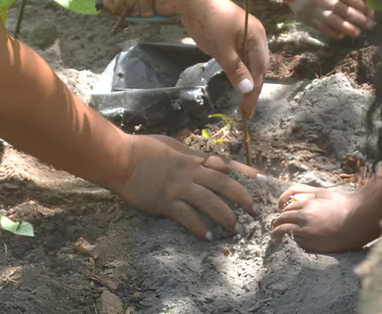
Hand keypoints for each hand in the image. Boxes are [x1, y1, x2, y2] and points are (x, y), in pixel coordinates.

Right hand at [113, 135, 257, 238]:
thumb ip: (190, 155)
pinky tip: (207, 236)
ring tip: (235, 228)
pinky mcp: (165, 202)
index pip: (224, 164)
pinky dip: (199, 227)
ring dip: (225, 216)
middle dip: (241, 198)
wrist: (121, 158)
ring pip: (209, 201)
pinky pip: (187, 216)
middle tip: (253, 211)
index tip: (260, 180)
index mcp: (192, 158)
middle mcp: (189, 172)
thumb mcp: (172, 146)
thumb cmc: (144, 149)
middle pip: (223, 184)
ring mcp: (178, 187)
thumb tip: (205, 161)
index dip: (243, 172)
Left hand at [179, 0, 267, 117]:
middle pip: (258, 67)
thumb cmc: (209, 21)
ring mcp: (245, 34)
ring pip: (250, 62)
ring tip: (242, 99)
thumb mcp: (222, 48)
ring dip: (247, 79)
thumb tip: (249, 89)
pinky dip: (240, 68)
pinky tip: (236, 78)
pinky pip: (242, 55)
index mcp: (257, 38)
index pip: (259, 71)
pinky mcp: (234, 34)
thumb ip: (236, 69)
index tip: (247, 112)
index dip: (253, 92)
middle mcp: (256, 36)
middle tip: (245, 110)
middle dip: (253, 88)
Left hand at [271, 185, 370, 252]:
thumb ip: (307, 191)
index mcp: (307, 203)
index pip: (287, 207)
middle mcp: (305, 216)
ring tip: (274, 236)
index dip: (282, 211)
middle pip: (283, 218)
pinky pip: (295, 242)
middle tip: (274, 227)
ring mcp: (307, 230)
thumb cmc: (343, 205)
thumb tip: (292, 196)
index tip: (280, 215)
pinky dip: (290, 241)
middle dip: (277, 222)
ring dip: (277, 232)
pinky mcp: (311, 244)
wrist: (357, 222)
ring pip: (284, 230)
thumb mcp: (324, 193)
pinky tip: (288, 242)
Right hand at [289, 0, 371, 39]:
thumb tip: (359, 5)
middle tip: (370, 25)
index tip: (372, 13)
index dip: (363, 7)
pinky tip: (341, 36)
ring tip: (358, 33)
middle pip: (346, 10)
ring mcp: (317, 10)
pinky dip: (333, 33)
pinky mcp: (310, 19)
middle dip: (360, 19)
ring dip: (349, 28)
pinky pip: (323, 28)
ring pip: (336, 21)